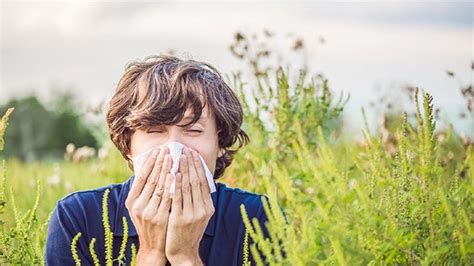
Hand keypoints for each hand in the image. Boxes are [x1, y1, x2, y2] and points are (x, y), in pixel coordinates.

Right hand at [125, 146, 173, 265]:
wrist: (153, 246)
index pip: (141, 177)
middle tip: (167, 149)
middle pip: (150, 179)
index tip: (157, 150)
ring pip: (158, 186)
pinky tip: (175, 175)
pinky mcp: (159, 217)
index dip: (149, 163)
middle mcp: (137, 205)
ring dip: (166, 170)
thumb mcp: (141, 207)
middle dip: (159, 163)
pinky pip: (167, 197)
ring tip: (172, 157)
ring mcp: (148, 212)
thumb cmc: (149, 222)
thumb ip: (144, 190)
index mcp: (131, 201)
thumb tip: (150, 168)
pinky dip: (171, 185)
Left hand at [165, 146, 214, 264]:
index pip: (204, 182)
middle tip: (186, 150)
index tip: (194, 154)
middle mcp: (202, 210)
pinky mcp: (179, 219)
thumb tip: (196, 179)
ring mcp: (192, 214)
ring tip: (179, 156)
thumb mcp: (198, 215)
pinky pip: (177, 197)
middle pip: (197, 181)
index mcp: (208, 207)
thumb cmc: (188, 231)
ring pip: (188, 187)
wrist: (183, 252)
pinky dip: (176, 184)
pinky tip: (174, 174)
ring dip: (183, 170)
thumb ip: (198, 199)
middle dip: (191, 164)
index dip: (199, 167)